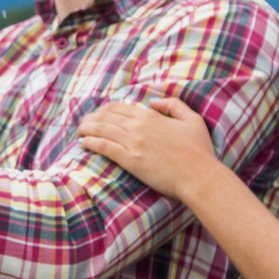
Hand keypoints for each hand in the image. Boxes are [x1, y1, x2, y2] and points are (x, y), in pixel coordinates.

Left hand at [77, 95, 221, 201]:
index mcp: (151, 116)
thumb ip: (174, 105)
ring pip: (101, 129)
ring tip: (78, 132)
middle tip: (84, 124)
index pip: (119, 107)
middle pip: (106, 116)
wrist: (199, 176)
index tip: (98, 115)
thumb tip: (153, 101)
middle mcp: (139, 126)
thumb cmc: (199, 151)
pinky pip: (103, 147)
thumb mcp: (192, 120)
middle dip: (91, 118)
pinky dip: (90, 142)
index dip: (105, 109)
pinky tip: (82, 143)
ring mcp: (133, 142)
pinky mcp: (130, 160)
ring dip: (86, 129)